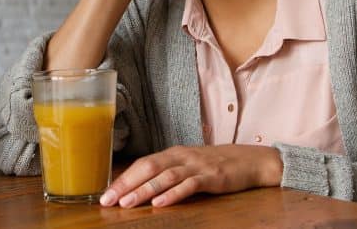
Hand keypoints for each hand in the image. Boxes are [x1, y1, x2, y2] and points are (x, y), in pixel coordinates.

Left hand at [99, 144, 282, 208]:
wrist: (251, 160)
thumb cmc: (217, 164)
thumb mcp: (190, 164)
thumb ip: (169, 171)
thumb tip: (140, 186)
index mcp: (174, 153)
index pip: (142, 164)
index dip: (123, 178)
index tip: (105, 193)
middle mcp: (182, 156)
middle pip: (149, 167)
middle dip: (126, 184)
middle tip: (108, 200)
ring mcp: (197, 166)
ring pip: (165, 176)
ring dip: (144, 190)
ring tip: (128, 204)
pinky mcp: (212, 177)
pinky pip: (189, 185)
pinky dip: (173, 194)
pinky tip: (160, 203)